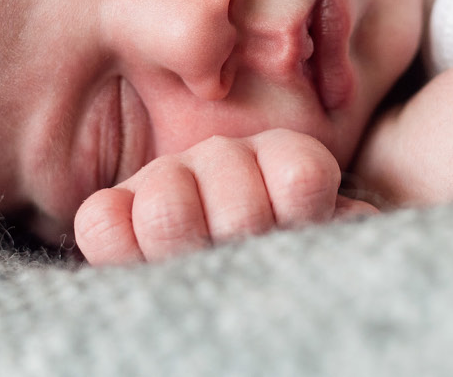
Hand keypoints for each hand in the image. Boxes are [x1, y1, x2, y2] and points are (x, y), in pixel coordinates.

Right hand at [72, 128, 377, 265]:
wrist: (233, 293)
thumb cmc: (287, 271)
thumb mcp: (325, 245)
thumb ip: (342, 224)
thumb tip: (351, 222)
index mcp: (283, 161)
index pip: (300, 176)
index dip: (301, 215)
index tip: (299, 235)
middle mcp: (223, 158)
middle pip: (235, 202)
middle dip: (243, 241)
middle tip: (245, 264)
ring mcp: (163, 179)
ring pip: (165, 206)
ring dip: (185, 250)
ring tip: (202, 273)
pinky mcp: (110, 212)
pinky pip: (100, 220)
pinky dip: (120, 247)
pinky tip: (146, 264)